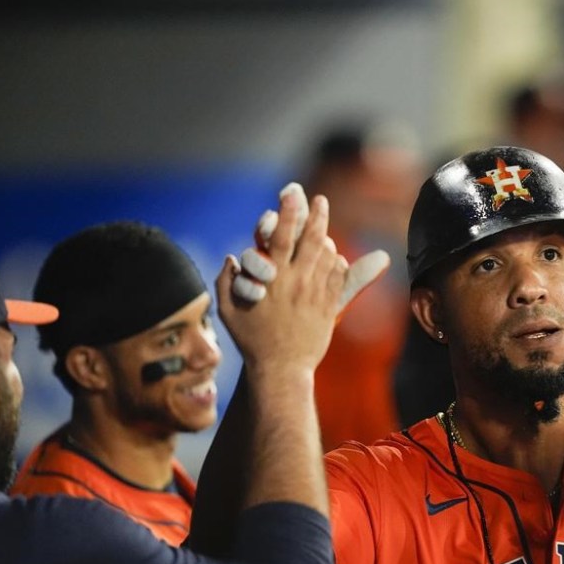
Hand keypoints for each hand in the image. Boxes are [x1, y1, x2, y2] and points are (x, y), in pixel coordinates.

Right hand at [216, 193, 386, 372]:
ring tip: (323, 231)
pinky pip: (338, 275)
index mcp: (272, 279)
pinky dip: (336, 263)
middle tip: (319, 200)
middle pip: (312, 238)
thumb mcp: (228, 312)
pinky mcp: (329, 305)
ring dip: (326, 239)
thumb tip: (231, 258)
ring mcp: (315, 292)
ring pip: (328, 255)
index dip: (288, 211)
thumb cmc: (252, 341)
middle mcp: (296, 281)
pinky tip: (333, 259)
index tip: (293, 194)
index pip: (281, 236)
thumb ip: (225, 282)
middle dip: (316, 215)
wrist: (283, 369)